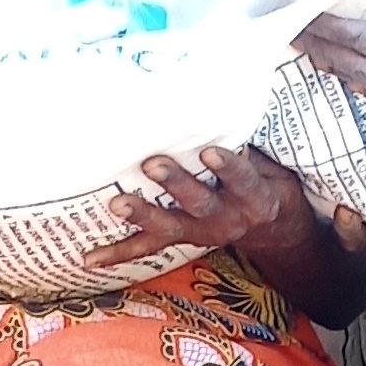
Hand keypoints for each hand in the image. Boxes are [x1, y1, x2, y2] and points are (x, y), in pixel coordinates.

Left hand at [87, 144, 319, 271]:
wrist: (275, 230)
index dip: (228, 167)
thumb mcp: (274, 167)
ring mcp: (203, 234)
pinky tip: (90, 259)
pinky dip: (119, 252)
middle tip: (153, 163)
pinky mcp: (184, 240)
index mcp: (256, 199)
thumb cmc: (270, 185)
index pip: (243, 181)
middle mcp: (229, 220)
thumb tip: (224, 107)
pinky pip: (150, 247)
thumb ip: (250, 147)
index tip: (210, 151)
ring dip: (142, 215)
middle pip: (201, 202)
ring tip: (117, 204)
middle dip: (176, 183)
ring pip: (170, 227)